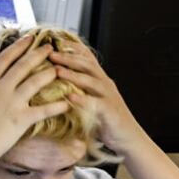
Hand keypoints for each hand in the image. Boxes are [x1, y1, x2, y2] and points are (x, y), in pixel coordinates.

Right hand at [0, 35, 70, 164]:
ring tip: (61, 69)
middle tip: (50, 47)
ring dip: (49, 74)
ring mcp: (11, 104)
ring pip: (35, 83)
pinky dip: (56, 106)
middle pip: (23, 66)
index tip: (28, 38)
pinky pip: (43, 110)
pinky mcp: (21, 119)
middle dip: (38, 54)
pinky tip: (67, 102)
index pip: (4, 58)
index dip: (17, 46)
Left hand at [49, 42, 146, 156]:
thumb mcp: (92, 98)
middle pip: (87, 65)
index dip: (72, 48)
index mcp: (99, 79)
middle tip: (50, 53)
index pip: (87, 57)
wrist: (128, 138)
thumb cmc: (106, 119)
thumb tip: (55, 79)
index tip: (54, 40)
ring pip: (91, 81)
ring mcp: (109, 96)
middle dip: (68, 57)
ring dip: (73, 74)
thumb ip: (79, 88)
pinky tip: (70, 97)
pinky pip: (95, 103)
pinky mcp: (110, 111)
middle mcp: (105, 84)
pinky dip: (83, 99)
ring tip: (57, 70)